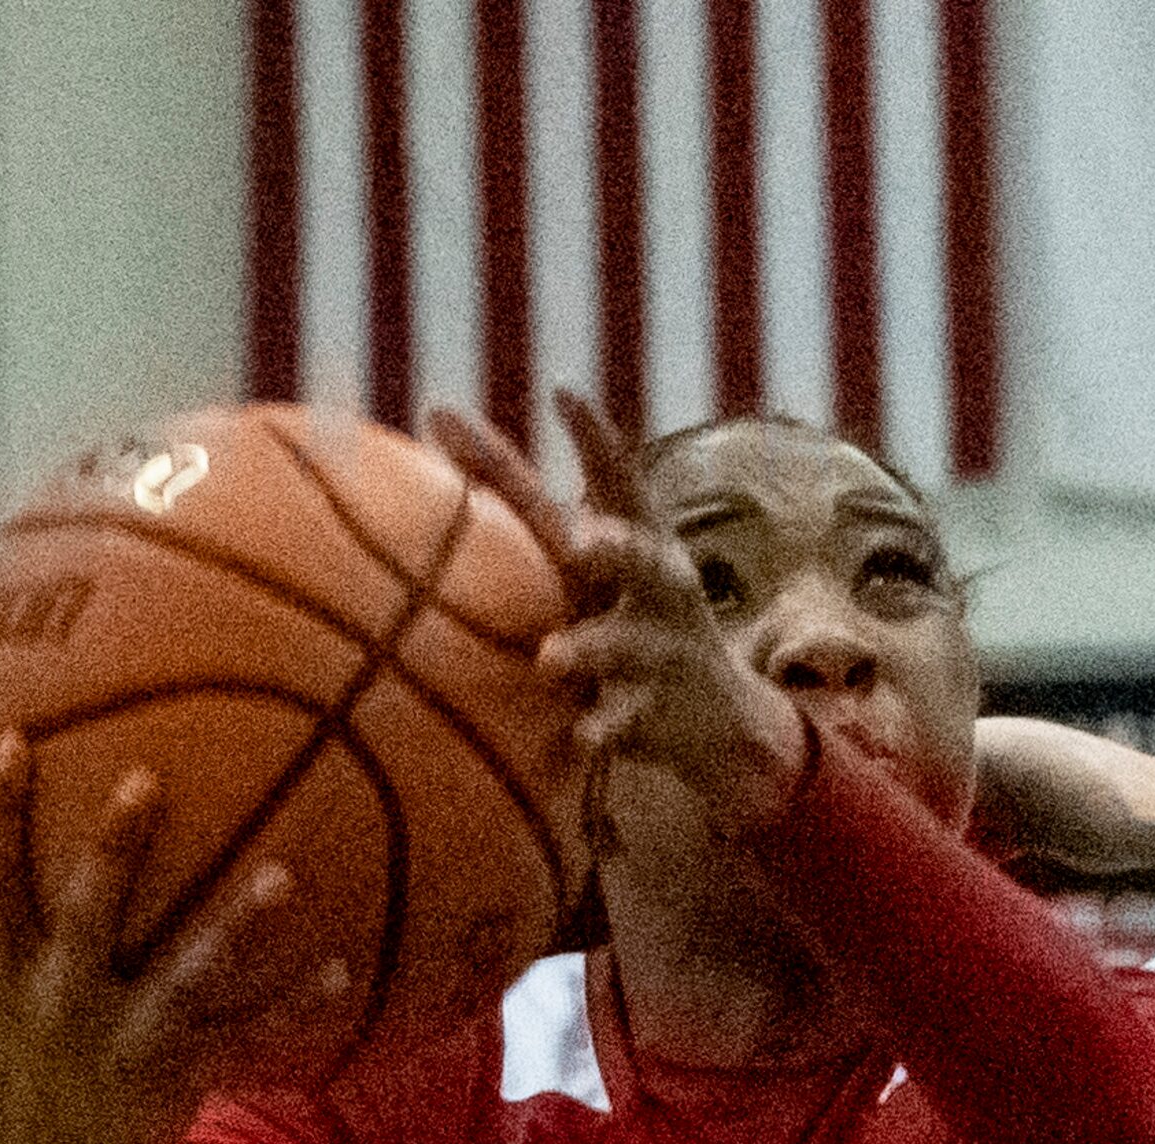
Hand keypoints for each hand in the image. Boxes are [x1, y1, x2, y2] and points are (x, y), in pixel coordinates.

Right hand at [0, 736, 340, 1143]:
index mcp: (1, 969)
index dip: (1, 811)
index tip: (20, 739)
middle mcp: (61, 998)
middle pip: (86, 912)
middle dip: (113, 848)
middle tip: (147, 777)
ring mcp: (125, 1036)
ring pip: (186, 974)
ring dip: (236, 926)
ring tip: (284, 876)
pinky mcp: (179, 1070)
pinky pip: (247, 1036)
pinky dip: (294, 1006)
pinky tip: (341, 968)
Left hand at [434, 394, 808, 833]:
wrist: (721, 724)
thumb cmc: (626, 618)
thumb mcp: (586, 560)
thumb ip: (520, 495)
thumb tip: (433, 409)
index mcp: (641, 545)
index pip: (622, 483)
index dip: (597, 440)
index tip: (564, 393)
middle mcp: (661, 592)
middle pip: (647, 561)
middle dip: (619, 548)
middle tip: (582, 542)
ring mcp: (667, 655)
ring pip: (631, 646)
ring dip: (593, 649)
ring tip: (550, 659)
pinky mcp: (665, 716)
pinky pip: (631, 723)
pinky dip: (605, 729)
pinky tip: (580, 739)